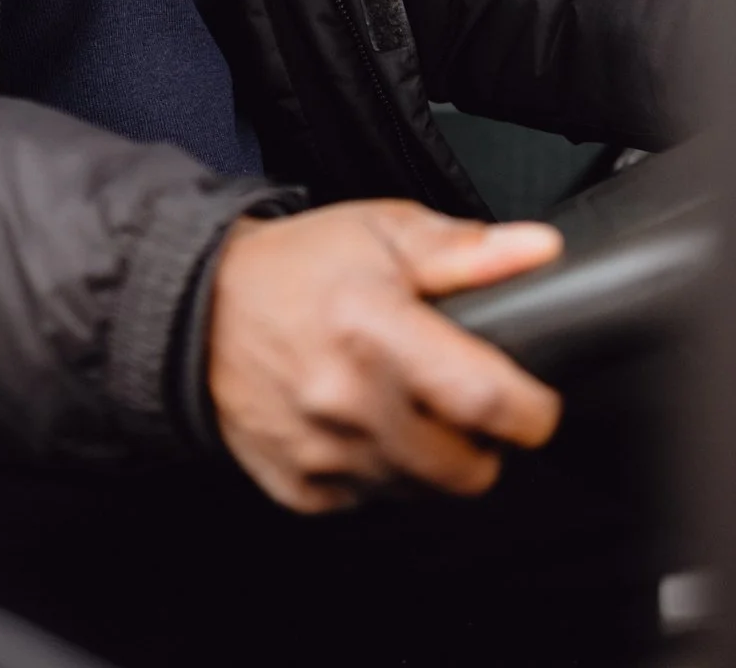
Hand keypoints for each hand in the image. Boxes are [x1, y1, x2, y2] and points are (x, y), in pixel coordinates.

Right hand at [207, 201, 562, 512]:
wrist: (197, 308)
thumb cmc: (294, 268)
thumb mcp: (382, 232)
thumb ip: (466, 249)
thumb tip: (537, 250)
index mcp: (374, 329)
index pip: (486, 402)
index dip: (531, 412)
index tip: (531, 404)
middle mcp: (349, 400)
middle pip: (468, 469)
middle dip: (481, 440)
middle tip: (457, 399)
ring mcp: (322, 453)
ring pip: (425, 493)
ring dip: (430, 459)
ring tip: (403, 405)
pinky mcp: (302, 489)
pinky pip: (374, 503)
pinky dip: (380, 472)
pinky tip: (360, 425)